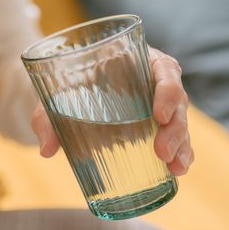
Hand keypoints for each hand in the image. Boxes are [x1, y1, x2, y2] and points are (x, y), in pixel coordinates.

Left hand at [30, 47, 193, 175]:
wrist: (64, 89)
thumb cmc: (66, 82)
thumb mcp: (54, 92)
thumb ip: (47, 116)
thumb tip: (46, 149)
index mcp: (137, 59)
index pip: (164, 69)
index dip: (167, 91)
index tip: (158, 115)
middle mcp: (153, 80)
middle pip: (177, 100)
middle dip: (175, 128)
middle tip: (162, 152)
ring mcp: (158, 103)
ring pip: (180, 121)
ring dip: (182, 145)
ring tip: (176, 169)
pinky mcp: (156, 124)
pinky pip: (176, 137)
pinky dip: (180, 153)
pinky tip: (177, 170)